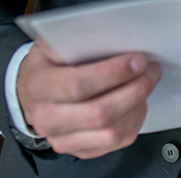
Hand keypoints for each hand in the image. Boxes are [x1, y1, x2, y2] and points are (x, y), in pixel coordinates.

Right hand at [16, 42, 161, 157]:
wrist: (30, 92)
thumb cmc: (49, 64)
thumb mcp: (55, 42)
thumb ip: (80, 37)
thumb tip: (119, 31)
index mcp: (39, 86)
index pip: (78, 85)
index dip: (114, 73)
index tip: (138, 60)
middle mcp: (47, 117)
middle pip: (99, 113)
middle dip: (135, 90)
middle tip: (150, 71)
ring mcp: (62, 138)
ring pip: (110, 132)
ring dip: (138, 106)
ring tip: (147, 84)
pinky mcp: (78, 150)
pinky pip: (115, 143)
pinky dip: (134, 122)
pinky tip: (138, 104)